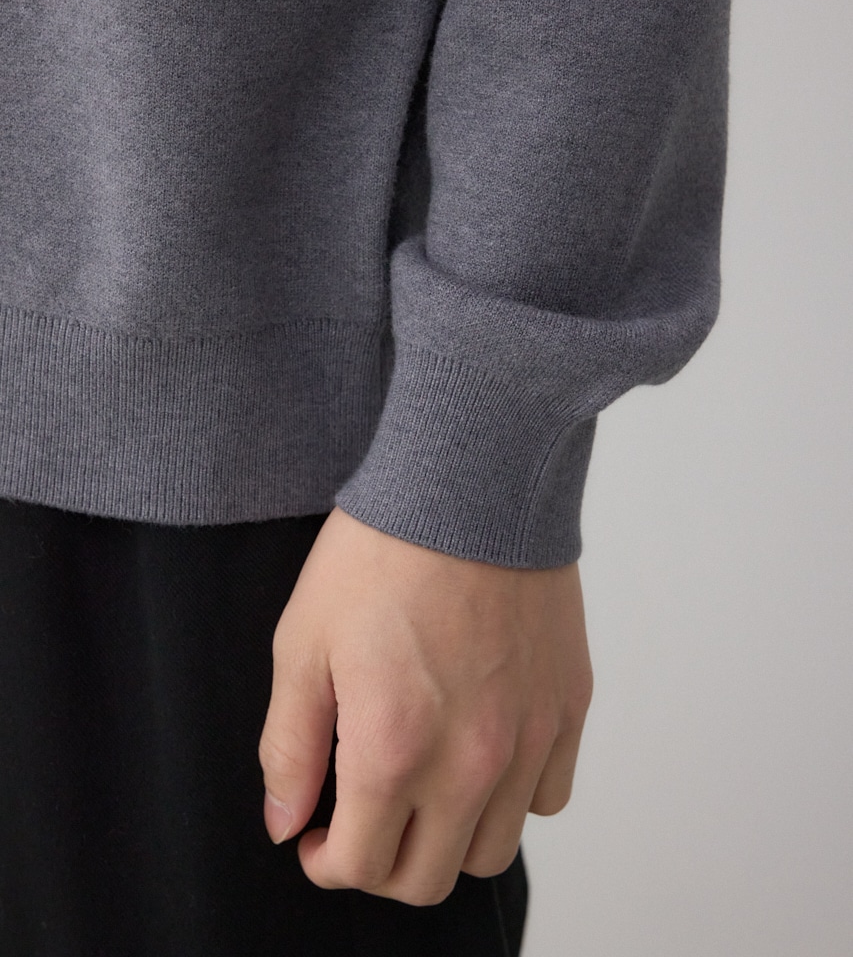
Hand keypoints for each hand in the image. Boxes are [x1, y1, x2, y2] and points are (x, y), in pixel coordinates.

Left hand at [258, 505, 592, 905]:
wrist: (468, 483)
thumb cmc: (379, 553)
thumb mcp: (302, 642)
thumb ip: (288, 747)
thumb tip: (285, 824)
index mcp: (393, 749)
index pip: (360, 867)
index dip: (325, 861)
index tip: (316, 834)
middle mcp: (471, 760)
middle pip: (427, 879)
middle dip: (380, 863)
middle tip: (361, 818)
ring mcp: (529, 737)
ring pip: (492, 850)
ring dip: (447, 837)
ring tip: (423, 787)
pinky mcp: (568, 706)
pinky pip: (549, 796)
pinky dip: (514, 797)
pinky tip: (482, 753)